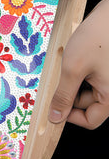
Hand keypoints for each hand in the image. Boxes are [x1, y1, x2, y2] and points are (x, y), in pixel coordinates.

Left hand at [49, 0, 108, 128]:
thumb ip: (63, 95)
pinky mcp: (105, 68)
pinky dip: (78, 71)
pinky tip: (75, 56)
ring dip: (72, 79)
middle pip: (87, 104)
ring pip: (85, 89)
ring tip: (69, 62)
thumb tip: (55, 118)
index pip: (91, 120)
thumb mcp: (73, 69)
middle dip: (70, 91)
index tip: (54, 105)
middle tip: (61, 74)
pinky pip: (88, 77)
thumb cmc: (97, 37)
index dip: (70, 116)